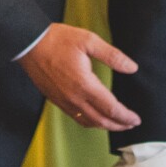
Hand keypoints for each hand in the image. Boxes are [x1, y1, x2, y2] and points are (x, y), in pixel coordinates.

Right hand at [18, 24, 139, 130]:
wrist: (29, 43)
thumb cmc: (57, 40)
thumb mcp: (89, 40)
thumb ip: (112, 56)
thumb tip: (132, 67)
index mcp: (85, 84)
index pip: (111, 108)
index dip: (125, 117)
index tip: (136, 119)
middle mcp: (74, 98)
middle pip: (101, 120)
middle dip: (118, 125)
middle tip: (131, 125)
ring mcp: (63, 101)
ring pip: (88, 122)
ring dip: (104, 126)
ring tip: (116, 124)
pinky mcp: (55, 100)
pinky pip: (76, 117)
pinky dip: (89, 122)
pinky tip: (94, 118)